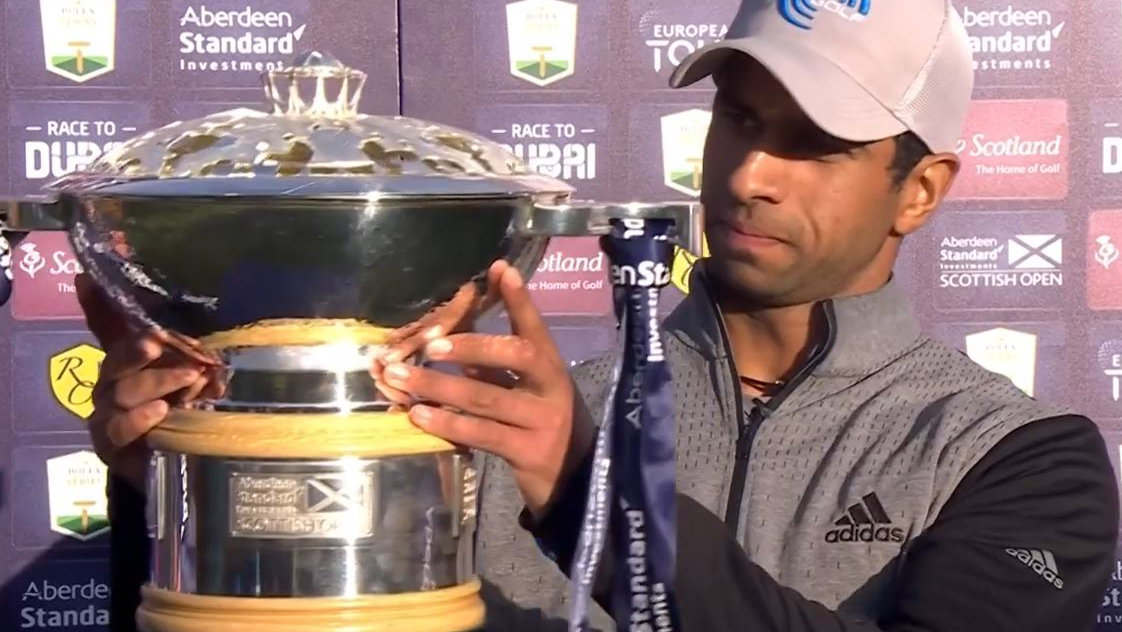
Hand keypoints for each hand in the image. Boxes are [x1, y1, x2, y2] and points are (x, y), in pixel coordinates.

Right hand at [76, 273, 221, 491]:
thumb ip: (187, 348)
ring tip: (192, 377)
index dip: (96, 303)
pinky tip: (161, 411)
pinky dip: (141, 418)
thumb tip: (188, 327)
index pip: (107, 325)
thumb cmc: (181, 407)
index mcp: (129, 358)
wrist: (170, 462)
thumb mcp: (192, 373)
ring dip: (160, 382)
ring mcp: (107, 412)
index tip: (85, 280)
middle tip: (159, 341)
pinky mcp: (110, 443)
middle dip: (138, 350)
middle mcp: (112, 380)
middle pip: (117, 360)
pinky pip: (120, 427)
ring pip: (123, 392)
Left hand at [376, 260, 593, 518]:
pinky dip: (447, 423)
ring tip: (400, 377)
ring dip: (439, 386)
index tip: (500, 269)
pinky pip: (481, 433)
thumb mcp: (527, 387)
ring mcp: (541, 420)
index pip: (536, 325)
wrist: (573, 479)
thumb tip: (453, 332)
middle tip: (431, 342)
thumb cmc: (539, 422)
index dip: (519, 298)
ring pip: (486, 397)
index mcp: (552, 365)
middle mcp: (552, 387)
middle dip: (472, 345)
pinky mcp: (526, 451)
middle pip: (516, 355)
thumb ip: (496, 363)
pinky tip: (418, 416)